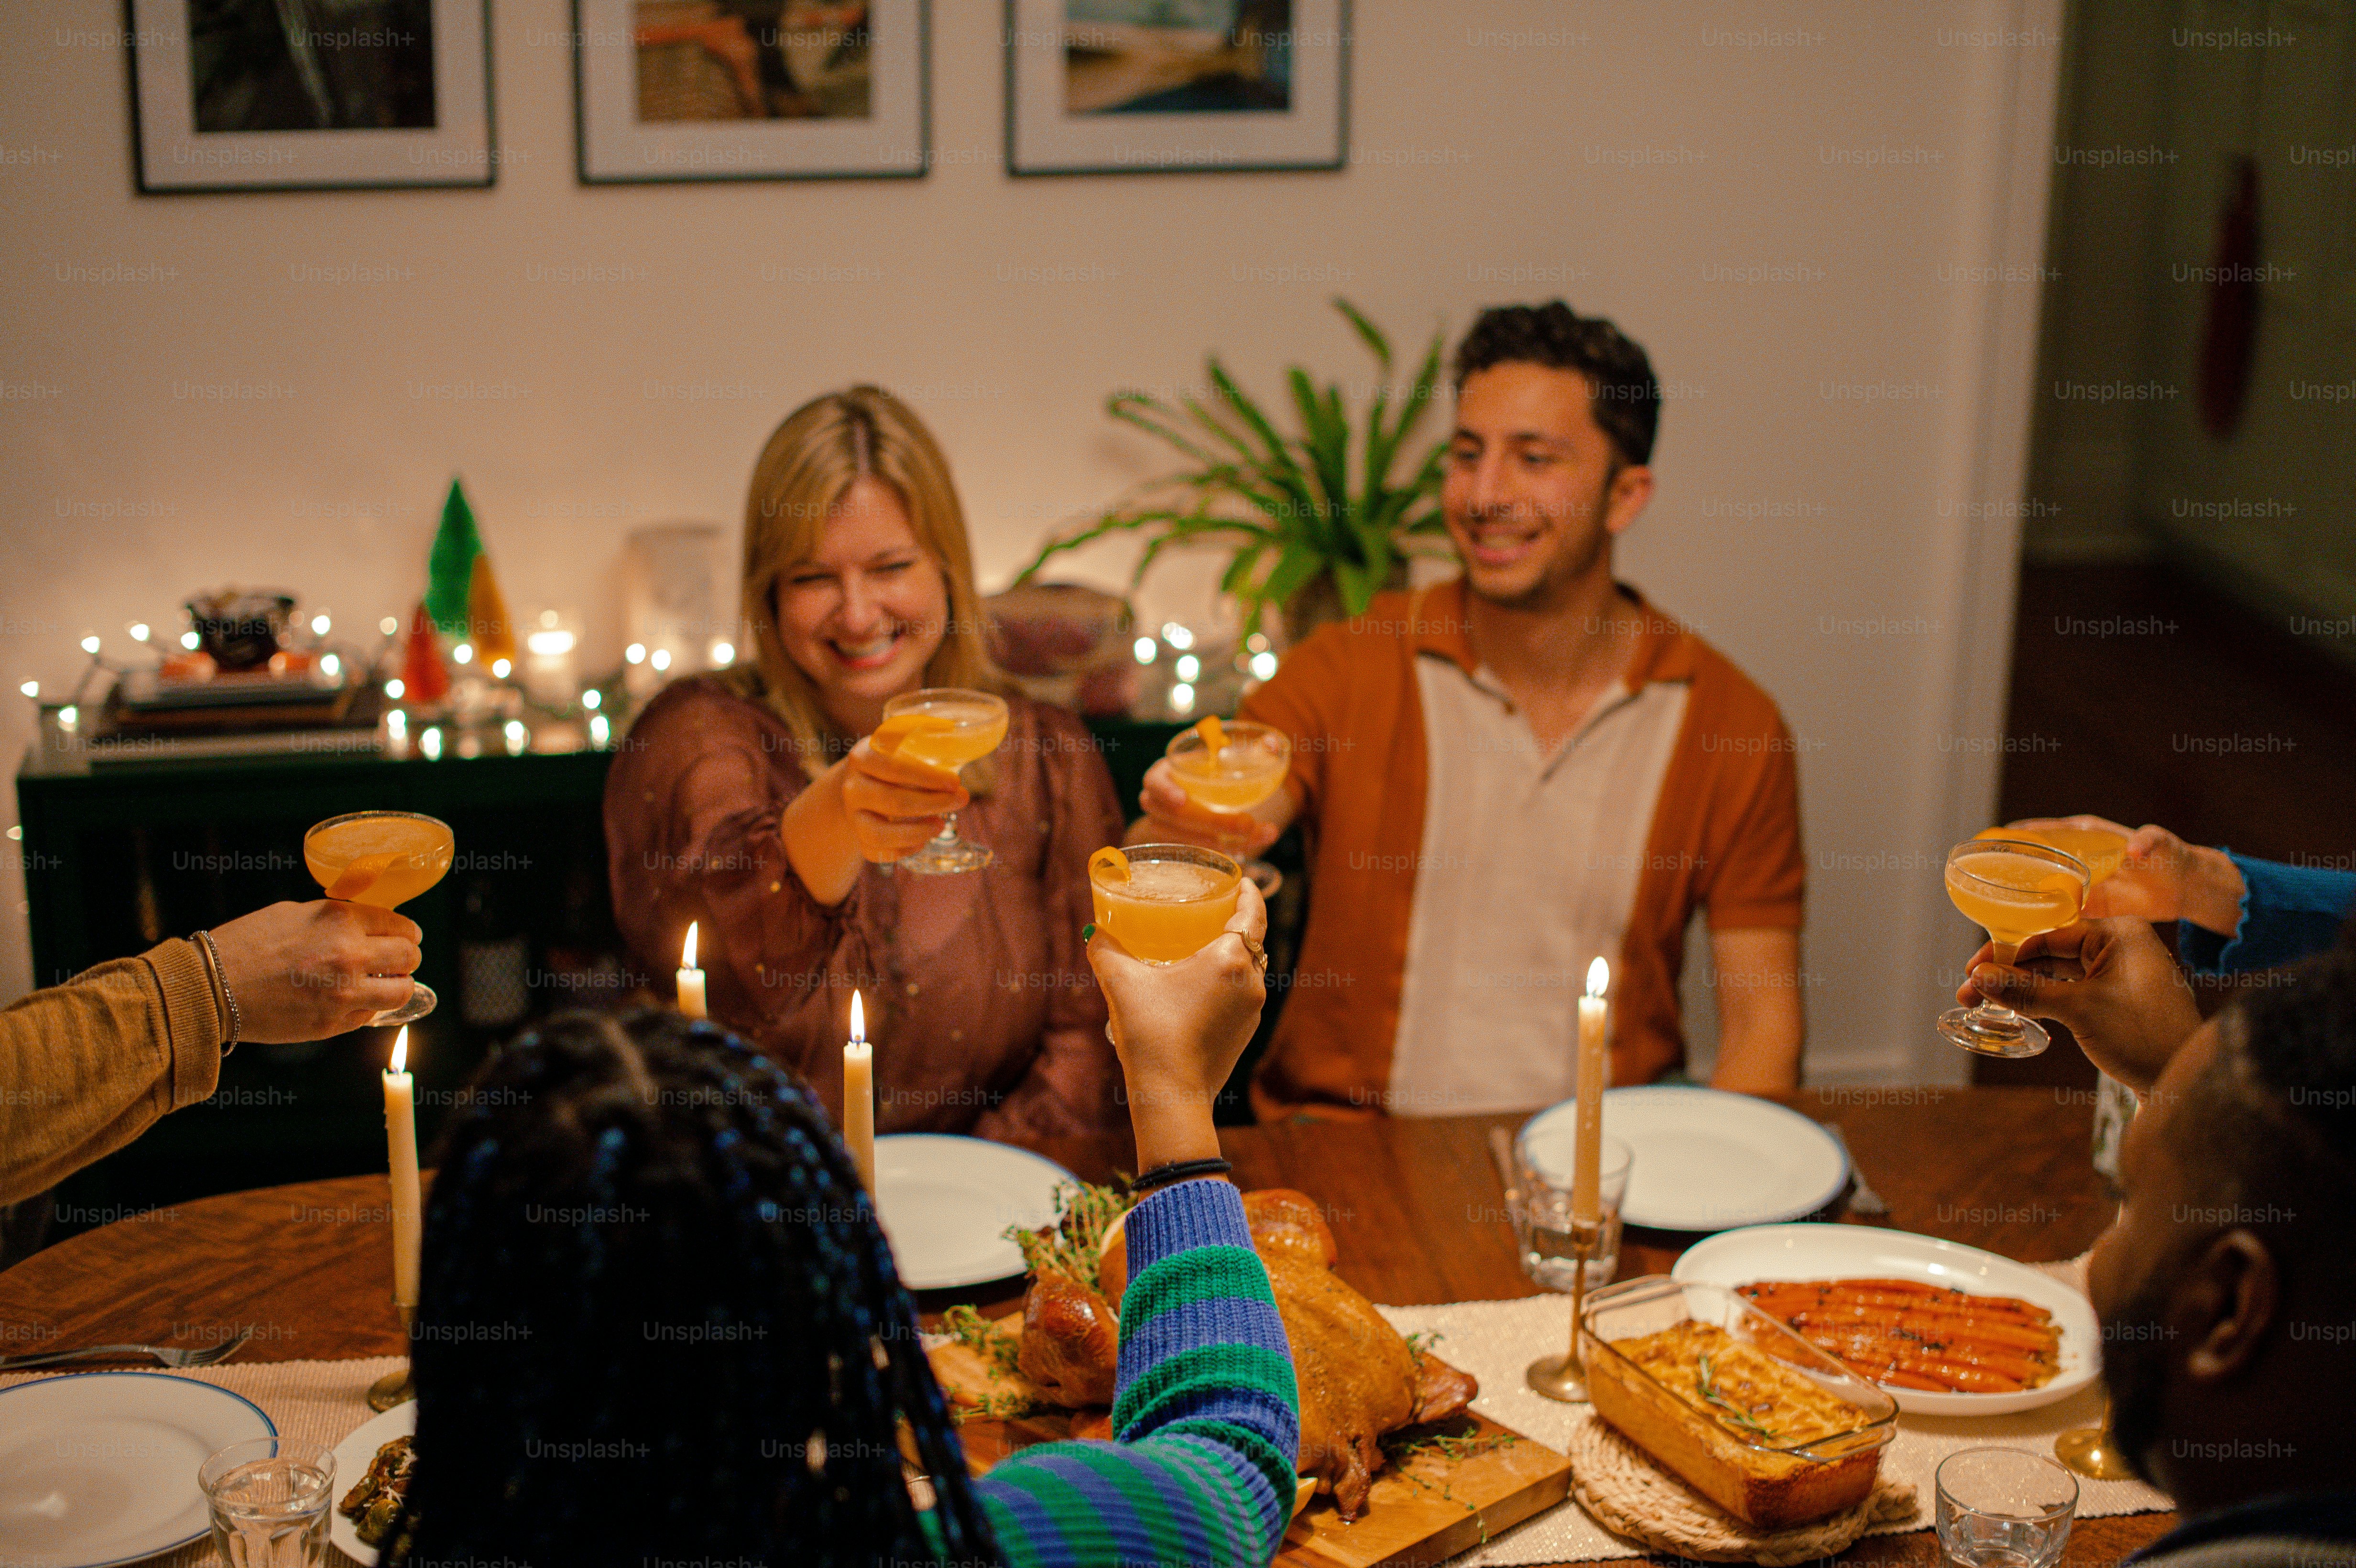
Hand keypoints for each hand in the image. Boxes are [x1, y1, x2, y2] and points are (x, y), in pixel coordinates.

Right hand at [208, 901, 421, 1042]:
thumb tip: (370, 927)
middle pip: (409, 957)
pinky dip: (365, 1007)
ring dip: (396, 986)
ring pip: (402, 992)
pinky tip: (346, 1000)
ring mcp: (344, 994)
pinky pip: (369, 1015)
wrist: (211, 986)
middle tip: (396, 961)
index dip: (406, 933)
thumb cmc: (247, 944)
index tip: (406, 937)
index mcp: (342, 921)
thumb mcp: (297, 913)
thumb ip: (339, 919)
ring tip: (380, 983)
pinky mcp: (332, 1024)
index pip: (401, 926)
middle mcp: (351, 956)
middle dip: (406, 958)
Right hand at [840, 737, 969, 862]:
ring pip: (879, 834)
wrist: (865, 779)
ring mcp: (853, 815)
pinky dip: (902, 851)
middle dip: (933, 803)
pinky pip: (876, 852)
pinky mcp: (858, 837)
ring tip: (941, 825)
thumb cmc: (895, 758)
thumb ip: (925, 737)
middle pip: (893, 801)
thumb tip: (956, 736)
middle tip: (962, 799)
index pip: (894, 767)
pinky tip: (923, 841)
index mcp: (863, 756)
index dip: (927, 777)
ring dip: (916, 832)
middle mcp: (852, 787)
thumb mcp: (904, 741)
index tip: (956, 782)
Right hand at [1087, 879, 1268, 1168]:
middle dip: (1239, 922)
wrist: (1171, 1095)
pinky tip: (1202, 987)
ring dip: (1234, 955)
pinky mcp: (1245, 1033)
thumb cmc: (1151, 1035)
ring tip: (1207, 945)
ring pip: (1249, 970)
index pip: (1253, 914)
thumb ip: (1106, 950)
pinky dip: (1229, 982)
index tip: (1243, 880)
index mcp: (1229, 959)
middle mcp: (1250, 982)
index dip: (1250, 893)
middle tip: (1218, 908)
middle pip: (1253, 941)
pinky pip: (1243, 995)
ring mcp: (1252, 1011)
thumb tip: (1095, 931)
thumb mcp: (1121, 984)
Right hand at [1132, 758, 1280, 854]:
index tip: (1182, 800)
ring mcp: (1162, 826)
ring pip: (1181, 839)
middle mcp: (1158, 801)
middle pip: (1174, 816)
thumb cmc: (1212, 774)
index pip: (1154, 781)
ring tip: (1245, 840)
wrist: (1204, 798)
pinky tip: (1241, 849)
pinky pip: (1190, 853)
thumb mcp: (1229, 759)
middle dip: (1211, 822)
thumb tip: (1273, 743)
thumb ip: (1254, 750)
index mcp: (1165, 773)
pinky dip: (1217, 853)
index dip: (1165, 790)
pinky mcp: (1174, 846)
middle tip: (1245, 824)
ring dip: (1213, 842)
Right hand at [1954, 917, 2200, 1094]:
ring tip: (1984, 1003)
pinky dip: (2045, 998)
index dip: (2005, 953)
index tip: (1972, 972)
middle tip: (1970, 992)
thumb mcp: (2078, 1009)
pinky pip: (2073, 989)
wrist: (2185, 1082)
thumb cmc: (2142, 1037)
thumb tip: (1979, 978)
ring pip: (2059, 973)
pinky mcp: (2119, 998)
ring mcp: (2121, 973)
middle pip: (2050, 952)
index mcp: (2119, 933)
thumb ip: (2026, 990)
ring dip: (2023, 987)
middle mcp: (2121, 945)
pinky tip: (2017, 1008)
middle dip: (2009, 972)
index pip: (2048, 933)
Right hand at [2002, 815, 2241, 930]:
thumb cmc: (2172, 857)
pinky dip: (2039, 927)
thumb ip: (2149, 842)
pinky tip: (2019, 940)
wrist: (2183, 889)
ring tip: (1990, 917)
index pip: (2043, 832)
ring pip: (2039, 895)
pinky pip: (2055, 918)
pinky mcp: (2085, 910)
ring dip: (2018, 906)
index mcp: (2084, 836)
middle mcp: (2073, 861)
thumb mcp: (2162, 845)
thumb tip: (2136, 848)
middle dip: (2006, 875)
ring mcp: (2077, 886)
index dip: (2017, 836)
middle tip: (1980, 885)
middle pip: (2032, 866)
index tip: (1992, 839)